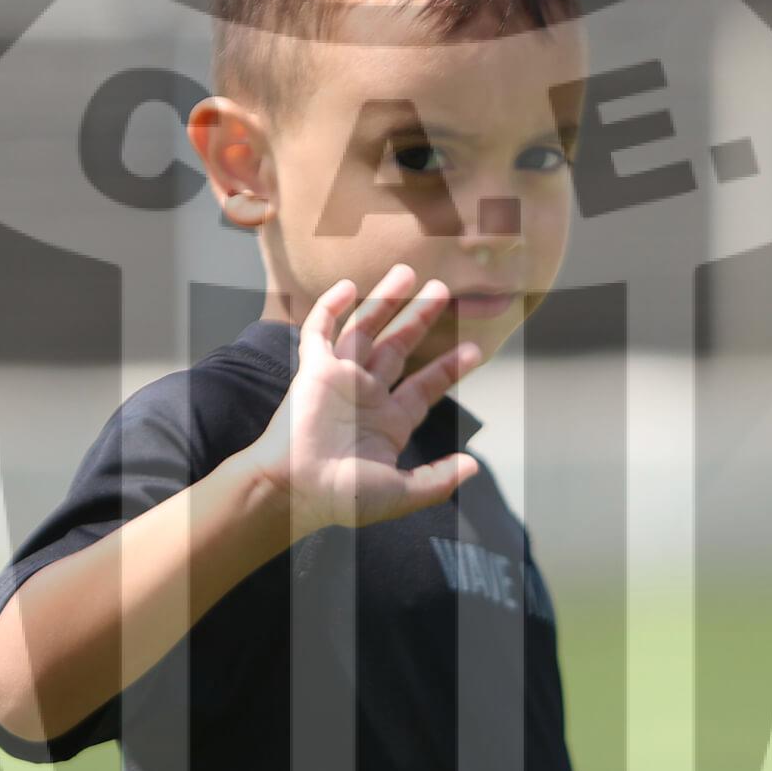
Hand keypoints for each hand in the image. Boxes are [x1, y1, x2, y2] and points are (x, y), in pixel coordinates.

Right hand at [252, 267, 481, 539]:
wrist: (297, 489)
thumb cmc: (344, 497)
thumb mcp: (402, 493)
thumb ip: (438, 480)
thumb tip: (473, 466)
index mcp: (389, 423)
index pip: (425, 387)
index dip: (449, 369)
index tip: (474, 351)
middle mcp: (367, 396)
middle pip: (398, 348)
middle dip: (419, 319)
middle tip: (441, 291)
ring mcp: (339, 380)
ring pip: (365, 330)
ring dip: (384, 301)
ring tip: (407, 273)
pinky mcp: (313, 370)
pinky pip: (320, 331)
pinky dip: (332, 307)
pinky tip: (349, 285)